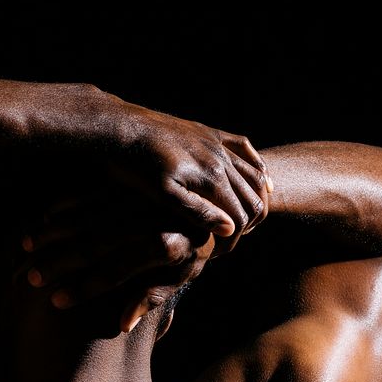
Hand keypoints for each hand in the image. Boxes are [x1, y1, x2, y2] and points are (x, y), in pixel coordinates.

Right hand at [22, 180, 216, 332]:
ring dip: (55, 232)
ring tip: (27, 248)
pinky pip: (91, 192)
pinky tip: (43, 218)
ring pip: (88, 215)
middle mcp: (153, 216)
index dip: (86, 288)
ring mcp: (140, 193)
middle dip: (60, 261)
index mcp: (171, 245)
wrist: (213, 200)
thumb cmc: (196, 248)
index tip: (56, 301)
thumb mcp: (184, 274)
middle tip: (31, 278)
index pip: (118, 271)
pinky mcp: (132, 178)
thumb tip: (122, 325)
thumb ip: (154, 297)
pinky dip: (66, 205)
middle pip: (97, 242)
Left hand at [100, 98, 272, 251]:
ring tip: (244, 222)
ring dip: (256, 200)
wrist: (120, 127)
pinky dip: (257, 166)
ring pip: (253, 174)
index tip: (217, 254)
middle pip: (252, 198)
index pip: (239, 216)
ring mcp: (217, 143)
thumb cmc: (135, 166)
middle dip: (246, 225)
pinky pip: (244, 147)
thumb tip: (230, 229)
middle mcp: (221, 157)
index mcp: (212, 177)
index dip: (232, 240)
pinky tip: (262, 179)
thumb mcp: (163, 194)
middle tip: (228, 243)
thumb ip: (197, 211)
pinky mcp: (209, 132)